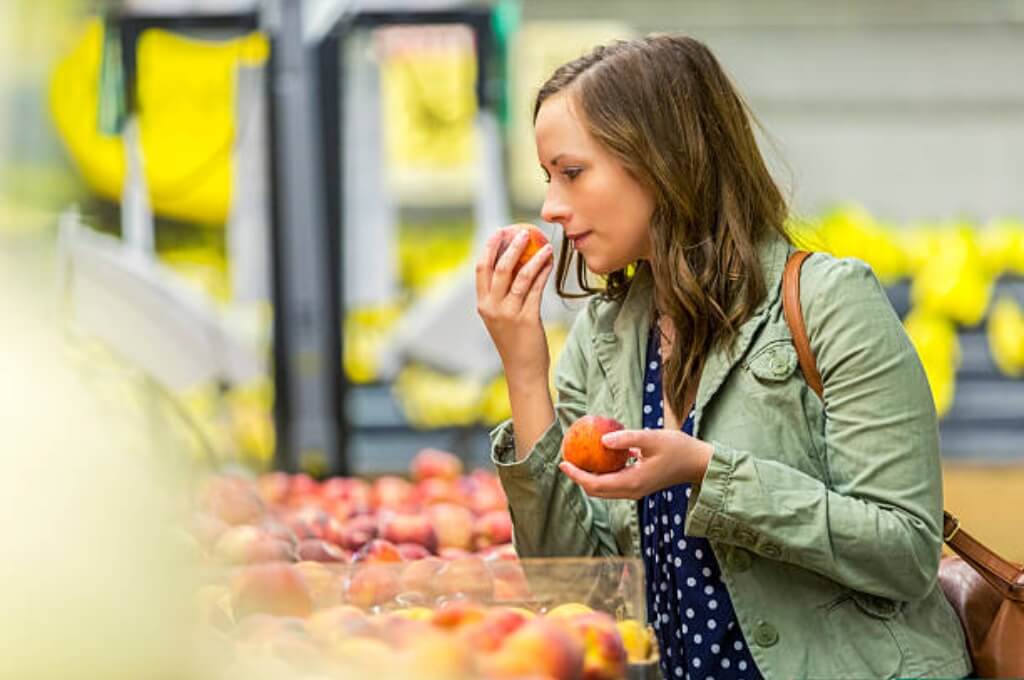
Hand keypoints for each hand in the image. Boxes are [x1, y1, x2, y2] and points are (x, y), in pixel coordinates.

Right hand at [475, 228, 553, 385]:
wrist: (522, 370)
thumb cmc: (514, 342)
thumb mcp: (500, 317)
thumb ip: (502, 295)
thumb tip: (516, 264)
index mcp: (483, 304)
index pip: (481, 269)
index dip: (489, 248)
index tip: (499, 232)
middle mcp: (492, 307)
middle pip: (499, 268)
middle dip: (512, 247)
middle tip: (523, 233)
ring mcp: (509, 313)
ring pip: (521, 276)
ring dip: (534, 257)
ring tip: (544, 245)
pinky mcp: (527, 319)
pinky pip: (536, 289)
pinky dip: (543, 272)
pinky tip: (550, 262)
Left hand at [559, 429, 713, 499]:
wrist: (699, 464)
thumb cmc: (678, 448)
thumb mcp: (652, 438)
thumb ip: (627, 438)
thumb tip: (602, 440)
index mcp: (632, 483)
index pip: (595, 484)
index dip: (576, 475)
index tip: (562, 462)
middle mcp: (632, 491)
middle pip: (596, 490)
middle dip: (578, 477)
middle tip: (566, 459)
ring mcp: (637, 490)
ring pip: (605, 488)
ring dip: (590, 476)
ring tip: (579, 457)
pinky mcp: (641, 485)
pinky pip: (615, 482)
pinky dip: (603, 472)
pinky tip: (600, 454)